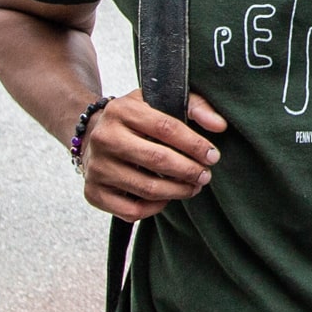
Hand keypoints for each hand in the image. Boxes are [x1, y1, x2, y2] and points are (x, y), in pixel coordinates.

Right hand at [81, 91, 225, 219]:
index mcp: (122, 110)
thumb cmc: (135, 120)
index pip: (166, 127)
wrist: (91, 135)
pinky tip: (167, 197)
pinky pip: (132, 210)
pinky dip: (156, 208)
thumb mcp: (157, 101)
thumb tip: (220, 126)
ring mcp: (97, 167)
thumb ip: (193, 106)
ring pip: (148, 188)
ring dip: (178, 191)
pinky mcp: (94, 192)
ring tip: (193, 186)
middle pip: (157, 159)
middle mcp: (104, 138)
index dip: (195, 144)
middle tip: (206, 176)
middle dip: (190, 171)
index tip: (213, 156)